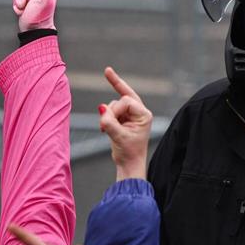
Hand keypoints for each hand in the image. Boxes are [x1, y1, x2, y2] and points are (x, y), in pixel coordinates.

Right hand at [98, 67, 152, 181]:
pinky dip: (106, 117)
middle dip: (114, 97)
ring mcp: (131, 116)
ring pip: (115, 104)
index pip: (127, 102)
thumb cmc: (129, 152)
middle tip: (106, 80)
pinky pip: (112, 111)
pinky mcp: (123, 119)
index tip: (107, 121)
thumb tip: (101, 107)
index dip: (115, 109)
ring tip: (105, 129)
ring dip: (108, 115)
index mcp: (143, 115)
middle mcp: (139, 113)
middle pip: (124, 97)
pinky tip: (104, 128)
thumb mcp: (118, 136)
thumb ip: (109, 121)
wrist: (129, 164)